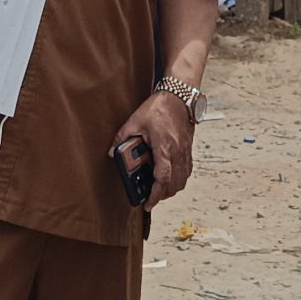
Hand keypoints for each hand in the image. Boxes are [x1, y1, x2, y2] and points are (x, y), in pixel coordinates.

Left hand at [109, 90, 195, 208]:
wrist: (179, 95)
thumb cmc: (160, 107)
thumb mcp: (135, 121)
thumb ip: (122, 137)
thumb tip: (112, 151)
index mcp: (164, 146)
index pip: (162, 178)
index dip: (155, 195)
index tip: (147, 204)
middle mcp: (177, 152)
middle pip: (174, 184)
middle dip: (162, 195)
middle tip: (150, 198)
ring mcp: (185, 151)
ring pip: (182, 180)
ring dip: (171, 188)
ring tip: (159, 189)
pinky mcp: (188, 148)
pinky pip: (187, 170)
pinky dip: (179, 178)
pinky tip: (170, 176)